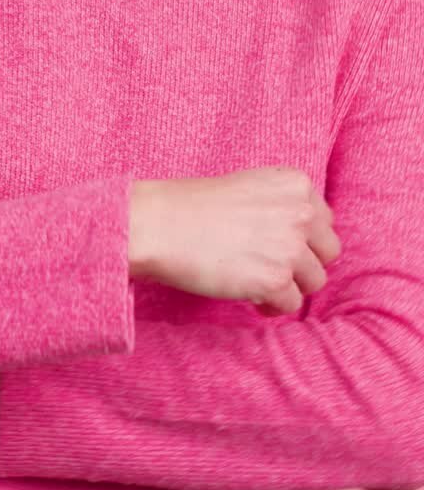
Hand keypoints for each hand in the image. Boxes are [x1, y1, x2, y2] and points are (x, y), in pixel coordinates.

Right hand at [129, 167, 341, 315]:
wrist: (162, 224)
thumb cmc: (195, 205)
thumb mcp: (250, 187)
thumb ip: (283, 205)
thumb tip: (306, 237)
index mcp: (296, 184)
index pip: (324, 220)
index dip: (304, 237)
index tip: (281, 244)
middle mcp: (301, 213)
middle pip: (328, 251)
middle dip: (305, 262)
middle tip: (275, 267)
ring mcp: (291, 247)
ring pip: (315, 280)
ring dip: (290, 285)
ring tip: (261, 283)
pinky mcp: (276, 280)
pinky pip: (291, 304)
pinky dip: (272, 305)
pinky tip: (250, 296)